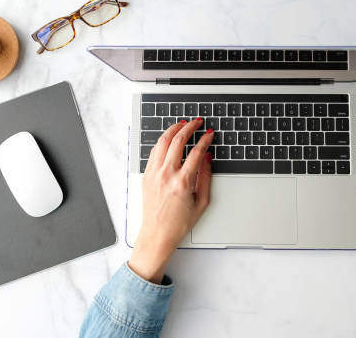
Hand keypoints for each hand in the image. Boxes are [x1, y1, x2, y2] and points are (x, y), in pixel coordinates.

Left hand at [129, 118, 213, 283]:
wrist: (157, 234)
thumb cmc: (179, 223)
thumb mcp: (202, 202)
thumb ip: (206, 177)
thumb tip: (206, 158)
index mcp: (182, 183)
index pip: (196, 152)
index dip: (205, 140)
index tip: (209, 134)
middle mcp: (166, 175)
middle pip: (177, 141)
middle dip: (189, 127)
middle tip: (196, 122)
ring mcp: (153, 174)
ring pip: (162, 142)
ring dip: (173, 129)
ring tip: (182, 124)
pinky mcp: (146, 175)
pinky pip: (154, 152)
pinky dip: (163, 141)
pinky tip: (169, 138)